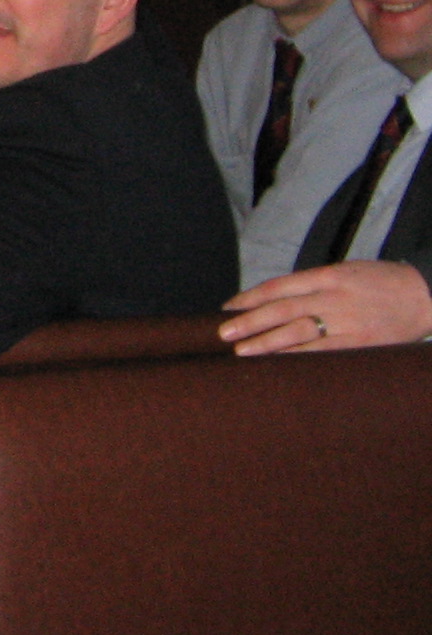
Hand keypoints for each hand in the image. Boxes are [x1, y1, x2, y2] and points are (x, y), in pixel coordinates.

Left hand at [220, 260, 431, 353]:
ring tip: (242, 350)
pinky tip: (278, 362)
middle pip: (283, 309)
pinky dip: (297, 356)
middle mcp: (335, 297)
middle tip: (224, 332)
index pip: (280, 286)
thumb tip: (272, 301)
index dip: (251, 297)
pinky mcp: (361, 343)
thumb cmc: (380, 283)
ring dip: (267, 342)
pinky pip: (323, 351)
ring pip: (299, 332)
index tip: (229, 307)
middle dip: (250, 321)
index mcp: (329, 276)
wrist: (426, 296)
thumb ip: (312, 285)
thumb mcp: (346, 272)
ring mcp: (348, 321)